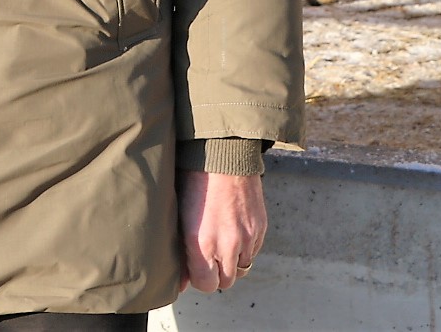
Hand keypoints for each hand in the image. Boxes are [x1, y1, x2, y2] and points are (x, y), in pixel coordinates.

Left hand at [176, 171, 266, 294]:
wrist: (224, 154)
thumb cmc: (194, 180)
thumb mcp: (180, 215)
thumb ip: (182, 252)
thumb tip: (180, 282)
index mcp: (201, 243)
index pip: (206, 285)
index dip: (199, 279)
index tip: (195, 267)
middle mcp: (227, 244)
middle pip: (226, 281)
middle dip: (216, 273)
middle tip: (208, 256)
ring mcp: (247, 237)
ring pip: (242, 268)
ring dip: (231, 262)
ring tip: (221, 242)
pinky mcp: (260, 228)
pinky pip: (253, 251)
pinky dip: (245, 248)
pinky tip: (234, 230)